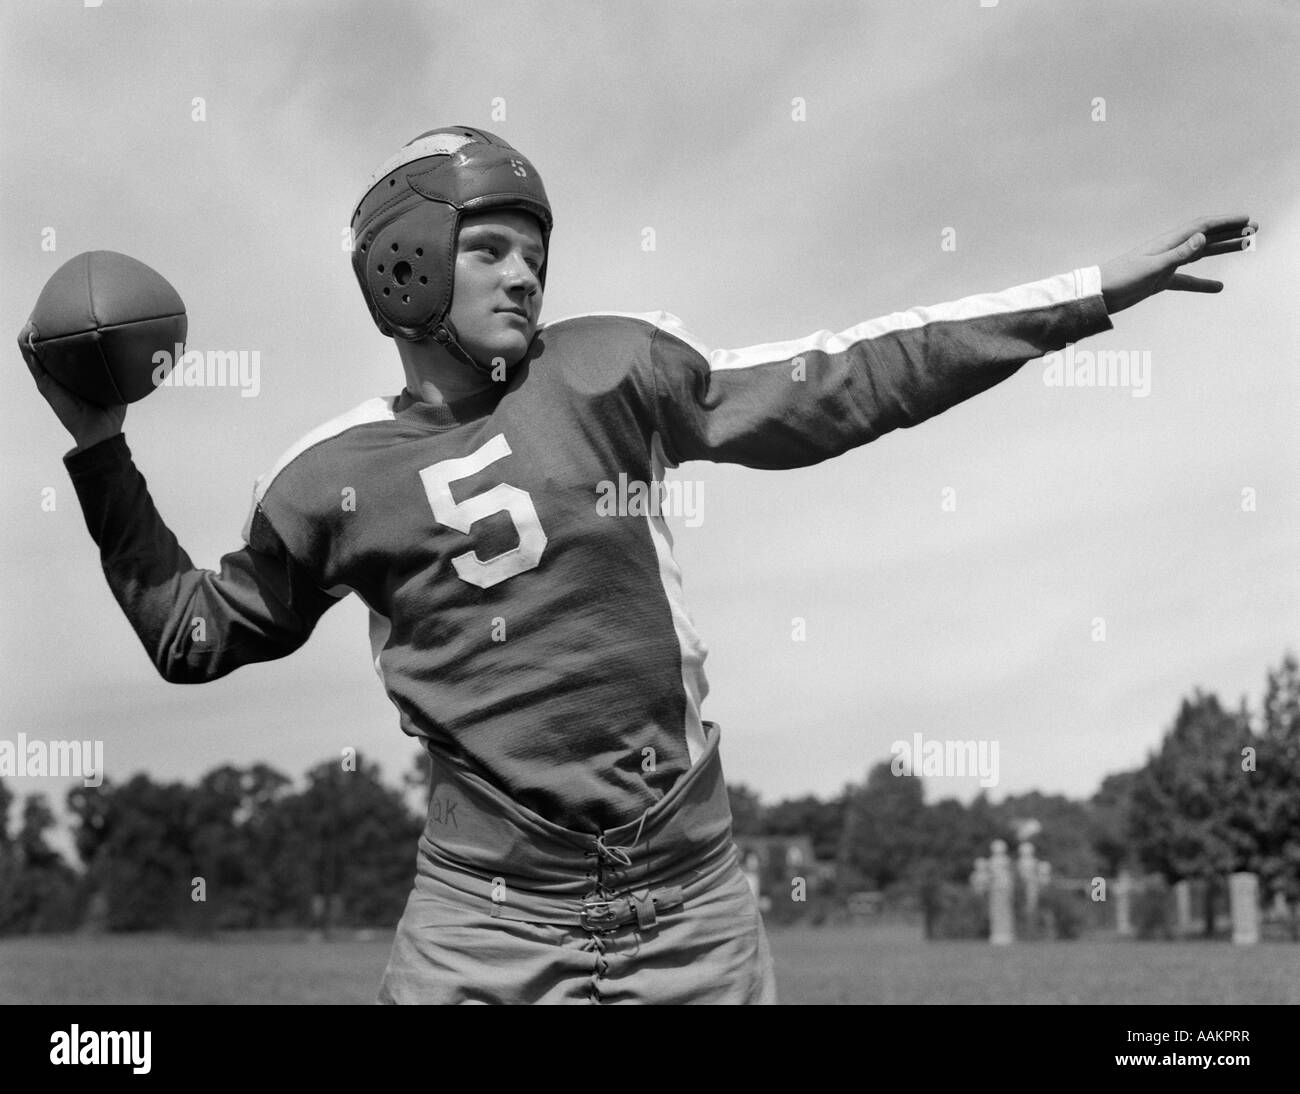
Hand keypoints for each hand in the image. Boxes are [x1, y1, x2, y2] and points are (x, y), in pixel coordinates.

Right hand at [18, 321, 125, 452]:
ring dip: (31, 332)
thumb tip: (155, 351)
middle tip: (50, 308)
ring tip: (34, 318)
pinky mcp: (45, 384)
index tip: (67, 310)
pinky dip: (27, 345)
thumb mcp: (121, 380)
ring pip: (32, 349)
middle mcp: (60, 371)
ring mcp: (50, 377)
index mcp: (75, 370)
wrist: (101, 429)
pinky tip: (30, 333)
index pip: (65, 346)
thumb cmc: (113, 407)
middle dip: (46, 326)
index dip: (63, 329)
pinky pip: (31, 361)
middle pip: (47, 345)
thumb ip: (129, 365)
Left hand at [1098, 214, 1256, 315]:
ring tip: (1244, 248)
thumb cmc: (1120, 278)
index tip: (1246, 220)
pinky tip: (1218, 287)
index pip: (1202, 227)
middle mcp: (1169, 250)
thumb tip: (1202, 237)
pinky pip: (1186, 280)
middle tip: (1253, 230)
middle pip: (1205, 237)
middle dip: (1229, 232)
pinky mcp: (1159, 281)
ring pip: (1199, 255)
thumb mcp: (1152, 266)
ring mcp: (1165, 265)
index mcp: (1168, 242)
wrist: (1098, 295)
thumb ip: (1178, 254)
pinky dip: (1203, 282)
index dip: (1225, 222)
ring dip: (1221, 250)